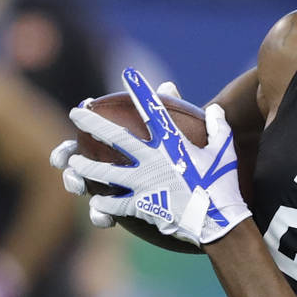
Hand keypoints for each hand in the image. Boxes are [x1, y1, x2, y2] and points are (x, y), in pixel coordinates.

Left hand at [62, 68, 250, 245]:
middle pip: (115, 138)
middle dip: (92, 123)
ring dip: (86, 168)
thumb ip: (217, 128)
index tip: (127, 74)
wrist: (218, 221)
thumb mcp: (224, 152)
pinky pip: (116, 204)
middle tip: (76, 113)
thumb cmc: (223, 185)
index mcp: (171, 145)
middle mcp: (152, 161)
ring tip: (72, 164)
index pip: (153, 111)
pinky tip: (95, 201)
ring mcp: (143, 184)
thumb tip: (214, 110)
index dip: (141, 91)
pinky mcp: (142, 206)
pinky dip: (105, 204)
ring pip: (105, 174)